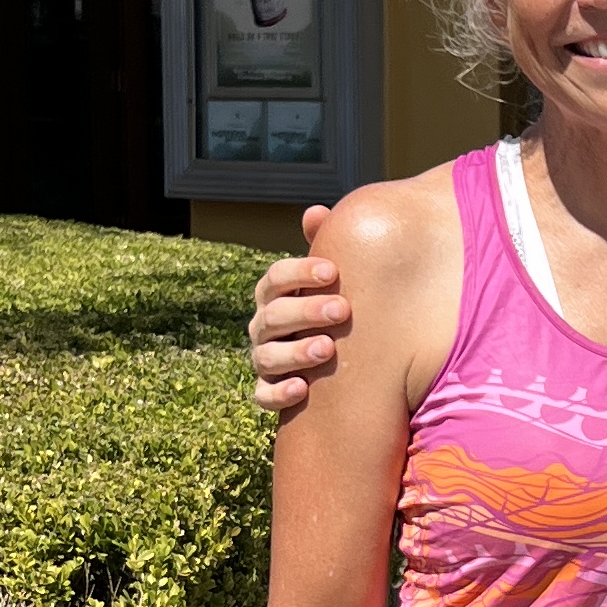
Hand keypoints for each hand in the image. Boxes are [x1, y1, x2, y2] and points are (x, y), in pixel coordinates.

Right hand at [250, 204, 345, 416]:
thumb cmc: (334, 306)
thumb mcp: (332, 280)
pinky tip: (301, 389)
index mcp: (276, 295)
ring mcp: (264, 359)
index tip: (333, 271)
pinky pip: (263, 395)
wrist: (340, 359)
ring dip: (296, 352)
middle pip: (273, 315)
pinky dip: (278, 393)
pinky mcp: (269, 390)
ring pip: (267, 356)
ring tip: (327, 349)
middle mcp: (264, 326)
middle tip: (342, 310)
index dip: (300, 273)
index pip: (275, 279)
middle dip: (306, 311)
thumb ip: (326, 246)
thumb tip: (316, 211)